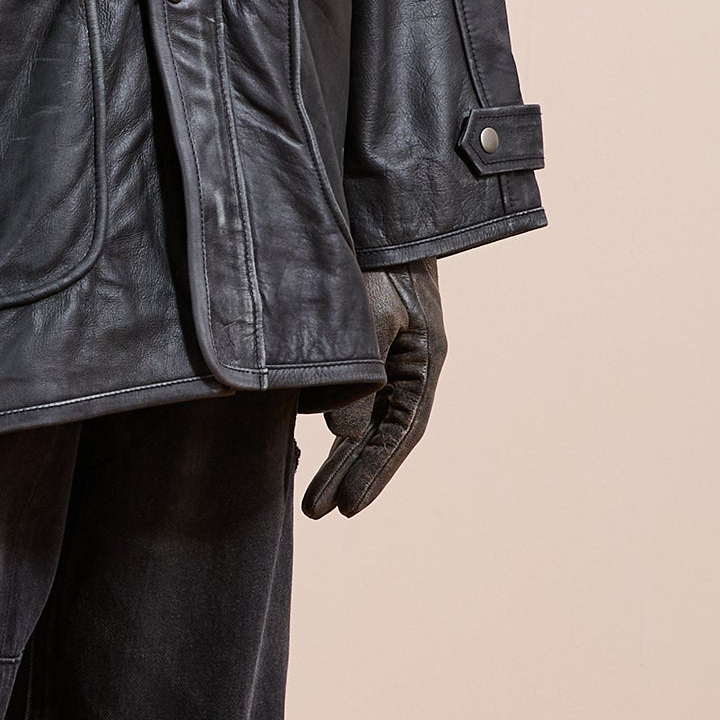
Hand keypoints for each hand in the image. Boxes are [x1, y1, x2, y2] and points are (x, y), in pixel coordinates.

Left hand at [302, 259, 445, 520]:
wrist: (372, 207)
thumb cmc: (377, 257)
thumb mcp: (370, 317)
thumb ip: (357, 380)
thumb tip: (342, 437)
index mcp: (422, 361)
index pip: (400, 432)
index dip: (374, 473)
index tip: (346, 509)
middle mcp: (406, 364)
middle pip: (378, 434)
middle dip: (347, 474)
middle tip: (315, 512)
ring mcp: (382, 353)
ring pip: (358, 418)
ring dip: (334, 455)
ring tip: (305, 495)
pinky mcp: (356, 341)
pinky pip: (342, 393)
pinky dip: (323, 418)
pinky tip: (297, 440)